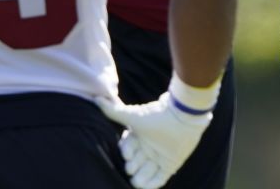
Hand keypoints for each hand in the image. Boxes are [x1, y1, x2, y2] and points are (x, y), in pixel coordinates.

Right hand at [96, 83, 213, 188]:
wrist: (183, 117)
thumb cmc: (156, 116)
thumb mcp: (133, 116)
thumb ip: (114, 111)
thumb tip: (96, 99)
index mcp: (138, 137)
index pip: (126, 150)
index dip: (126, 152)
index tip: (128, 153)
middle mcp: (147, 148)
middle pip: (134, 164)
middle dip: (132, 166)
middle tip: (133, 164)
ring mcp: (159, 158)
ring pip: (145, 174)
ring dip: (140, 178)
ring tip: (137, 180)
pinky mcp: (170, 165)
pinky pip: (159, 180)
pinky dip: (152, 185)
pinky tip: (144, 187)